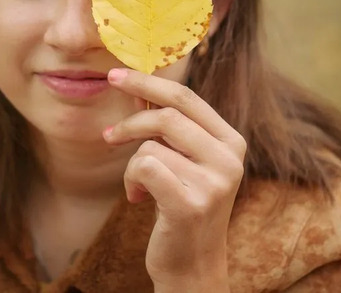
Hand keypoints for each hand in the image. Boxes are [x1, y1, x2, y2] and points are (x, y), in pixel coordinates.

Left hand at [103, 68, 245, 291]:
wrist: (192, 266)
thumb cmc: (180, 206)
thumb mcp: (181, 161)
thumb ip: (166, 126)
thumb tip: (136, 87)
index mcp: (231, 141)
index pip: (186, 96)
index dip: (147, 82)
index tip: (115, 75)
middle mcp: (230, 159)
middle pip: (167, 114)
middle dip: (130, 121)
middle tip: (108, 136)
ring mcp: (214, 182)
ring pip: (150, 145)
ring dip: (132, 165)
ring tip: (139, 187)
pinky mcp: (191, 204)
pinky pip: (144, 167)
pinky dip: (131, 180)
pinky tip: (139, 199)